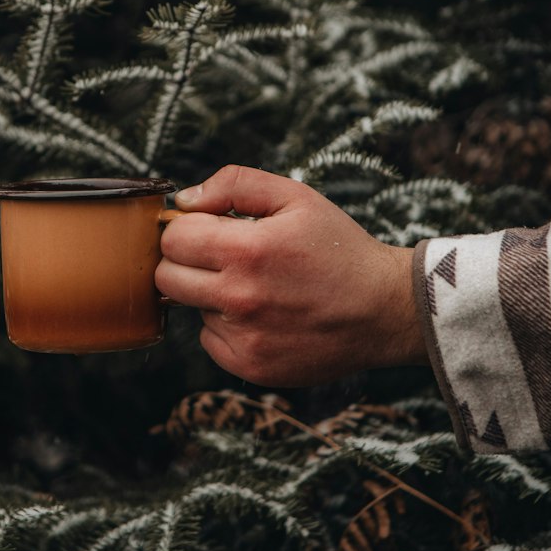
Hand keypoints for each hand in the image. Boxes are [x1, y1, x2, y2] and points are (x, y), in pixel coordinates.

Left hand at [156, 165, 428, 386]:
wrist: (383, 309)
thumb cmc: (338, 248)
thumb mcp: (295, 197)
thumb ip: (234, 185)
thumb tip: (183, 200)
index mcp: (247, 250)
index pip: (173, 239)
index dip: (185, 230)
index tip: (206, 230)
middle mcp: (240, 297)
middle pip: (167, 278)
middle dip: (186, 262)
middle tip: (222, 257)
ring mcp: (244, 337)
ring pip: (190, 308)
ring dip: (210, 294)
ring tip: (255, 287)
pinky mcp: (250, 366)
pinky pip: (210, 341)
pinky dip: (227, 327)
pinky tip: (263, 316)